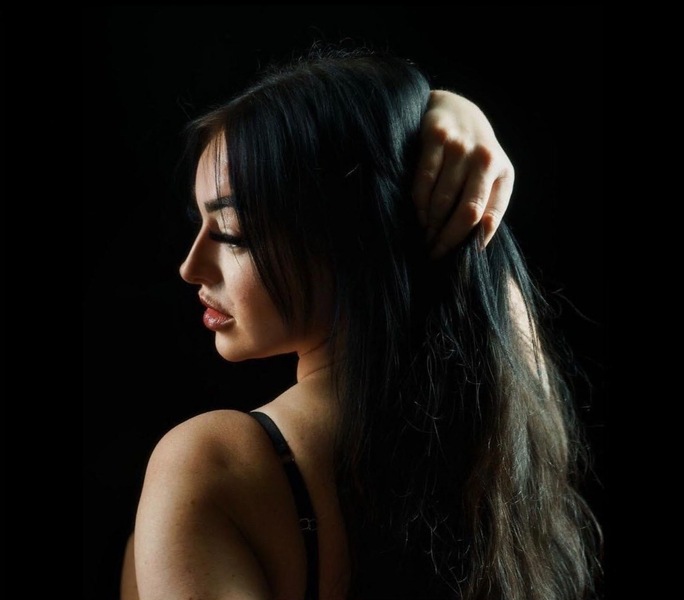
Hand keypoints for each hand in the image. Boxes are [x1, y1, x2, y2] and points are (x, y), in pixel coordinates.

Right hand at [413, 90, 514, 257]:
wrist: (455, 109)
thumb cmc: (471, 155)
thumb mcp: (489, 177)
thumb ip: (486, 205)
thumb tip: (476, 245)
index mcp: (503, 173)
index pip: (490, 216)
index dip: (473, 242)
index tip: (459, 259)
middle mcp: (485, 159)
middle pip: (467, 212)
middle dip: (448, 239)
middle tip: (434, 254)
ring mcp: (461, 147)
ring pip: (443, 199)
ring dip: (431, 225)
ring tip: (426, 237)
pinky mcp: (437, 138)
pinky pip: (424, 180)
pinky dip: (420, 204)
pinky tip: (420, 216)